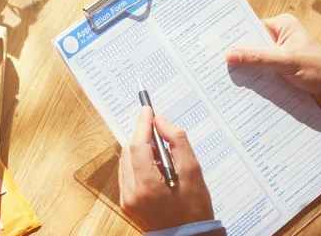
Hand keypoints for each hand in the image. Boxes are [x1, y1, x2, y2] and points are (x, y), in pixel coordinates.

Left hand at [119, 106, 213, 230]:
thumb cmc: (194, 210)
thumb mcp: (193, 173)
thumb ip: (177, 143)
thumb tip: (161, 122)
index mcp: (146, 187)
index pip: (138, 146)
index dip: (142, 125)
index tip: (148, 110)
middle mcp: (131, 193)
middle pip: (129, 152)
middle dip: (141, 135)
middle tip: (155, 126)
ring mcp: (126, 199)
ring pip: (126, 161)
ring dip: (139, 149)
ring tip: (159, 149)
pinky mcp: (126, 202)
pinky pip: (127, 173)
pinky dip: (137, 162)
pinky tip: (153, 163)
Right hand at [226, 13, 320, 101]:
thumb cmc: (317, 68)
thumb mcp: (284, 61)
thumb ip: (257, 58)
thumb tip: (229, 55)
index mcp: (282, 24)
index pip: (251, 27)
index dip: (235, 36)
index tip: (217, 44)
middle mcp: (280, 34)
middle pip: (252, 42)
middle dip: (238, 52)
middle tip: (217, 60)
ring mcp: (280, 50)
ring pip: (256, 55)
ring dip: (246, 65)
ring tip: (225, 71)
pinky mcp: (280, 64)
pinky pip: (261, 66)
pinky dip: (254, 72)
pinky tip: (242, 80)